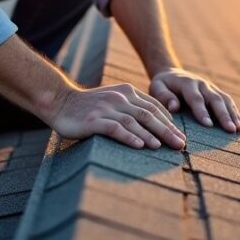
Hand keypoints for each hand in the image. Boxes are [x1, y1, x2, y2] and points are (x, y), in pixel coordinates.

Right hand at [49, 82, 185, 149]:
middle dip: (167, 130)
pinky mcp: (94, 120)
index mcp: (127, 92)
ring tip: (163, 147)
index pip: (154, 106)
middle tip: (180, 144)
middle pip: (149, 115)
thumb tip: (155, 125)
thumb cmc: (89, 106)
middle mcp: (119, 98)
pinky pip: (115, 128)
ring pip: (134, 121)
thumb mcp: (113, 100)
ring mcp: (106, 108)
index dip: (169, 121)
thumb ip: (132, 107)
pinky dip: (129, 137)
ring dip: (151, 135)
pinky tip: (140, 146)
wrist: (60, 102)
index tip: (180, 135)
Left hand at [148, 68, 239, 133]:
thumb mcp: (156, 87)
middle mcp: (202, 84)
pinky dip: (235, 113)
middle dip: (224, 115)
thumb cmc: (163, 85)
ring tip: (238, 130)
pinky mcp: (217, 92)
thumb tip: (174, 107)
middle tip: (231, 130)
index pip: (196, 98)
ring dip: (233, 115)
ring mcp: (211, 87)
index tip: (208, 125)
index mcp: (187, 83)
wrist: (171, 74)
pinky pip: (229, 102)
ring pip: (225, 100)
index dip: (202, 111)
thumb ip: (163, 96)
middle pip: (215, 99)